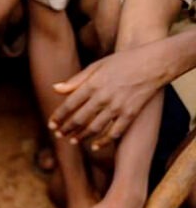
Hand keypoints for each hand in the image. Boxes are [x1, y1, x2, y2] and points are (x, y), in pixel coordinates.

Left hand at [48, 48, 163, 150]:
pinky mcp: (131, 113)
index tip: (51, 124)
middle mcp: (103, 97)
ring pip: (94, 128)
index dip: (58, 117)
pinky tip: (95, 146)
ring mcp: (118, 106)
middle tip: (58, 135)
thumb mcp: (98, 65)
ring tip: (72, 141)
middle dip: (66, 129)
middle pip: (79, 119)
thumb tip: (55, 89)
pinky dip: (103, 141)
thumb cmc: (124, 61)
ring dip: (81, 137)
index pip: (69, 105)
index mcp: (93, 84)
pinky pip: (114, 132)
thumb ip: (76, 80)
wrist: (156, 62)